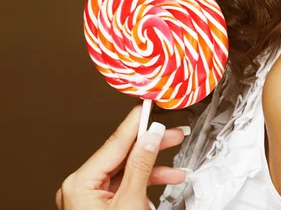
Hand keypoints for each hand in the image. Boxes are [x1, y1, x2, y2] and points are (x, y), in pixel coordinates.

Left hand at [56, 104, 188, 209]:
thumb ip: (142, 165)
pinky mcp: (97, 208)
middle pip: (122, 155)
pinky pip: (123, 187)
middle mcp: (79, 187)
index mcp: (80, 182)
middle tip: (175, 132)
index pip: (115, 142)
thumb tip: (152, 135)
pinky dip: (144, 184)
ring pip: (126, 171)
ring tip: (177, 165)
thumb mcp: (131, 203)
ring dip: (153, 168)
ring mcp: (87, 199)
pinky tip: (165, 182)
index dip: (137, 122)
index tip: (151, 105)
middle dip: (152, 146)